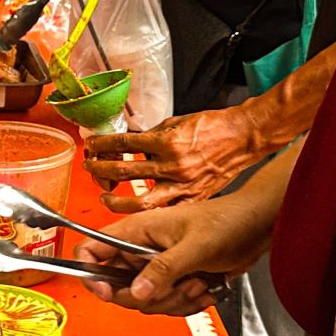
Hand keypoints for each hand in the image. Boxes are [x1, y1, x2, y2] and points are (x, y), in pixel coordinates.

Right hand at [73, 194, 270, 314]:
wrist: (258, 227)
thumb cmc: (228, 221)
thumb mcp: (194, 246)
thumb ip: (163, 270)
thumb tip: (136, 292)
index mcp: (134, 232)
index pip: (89, 251)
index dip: (90, 274)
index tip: (109, 292)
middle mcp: (139, 250)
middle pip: (118, 288)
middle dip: (150, 296)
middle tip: (174, 286)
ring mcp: (155, 266)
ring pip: (144, 300)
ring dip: (174, 300)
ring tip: (197, 281)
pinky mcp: (171, 280)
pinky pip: (165, 305)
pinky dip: (186, 304)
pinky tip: (205, 287)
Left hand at [83, 108, 264, 211]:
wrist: (244, 136)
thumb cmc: (212, 127)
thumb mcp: (176, 122)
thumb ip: (151, 136)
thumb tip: (128, 144)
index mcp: (168, 142)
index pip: (124, 143)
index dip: (102, 144)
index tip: (92, 145)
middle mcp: (173, 165)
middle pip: (124, 171)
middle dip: (101, 169)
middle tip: (91, 167)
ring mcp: (183, 185)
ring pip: (139, 202)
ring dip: (116, 201)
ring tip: (105, 196)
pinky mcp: (193, 198)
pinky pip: (164, 211)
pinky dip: (148, 213)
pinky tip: (136, 212)